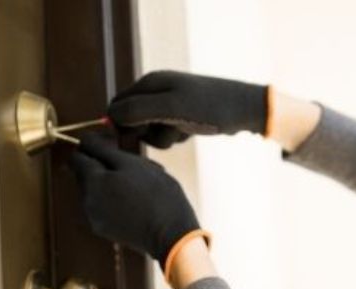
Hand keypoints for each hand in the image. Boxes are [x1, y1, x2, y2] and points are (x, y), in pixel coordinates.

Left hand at [68, 133, 201, 268]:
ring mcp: (94, 217)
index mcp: (93, 181)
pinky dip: (114, 199)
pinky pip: (102, 206)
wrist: (172, 236)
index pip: (78, 155)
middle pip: (85, 173)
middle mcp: (86, 200)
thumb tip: (85, 140)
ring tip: (139, 187)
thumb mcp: (134, 165)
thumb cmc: (158, 196)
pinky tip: (137, 203)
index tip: (115, 145)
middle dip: (105, 166)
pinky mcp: (104, 229)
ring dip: (111, 183)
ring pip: (95, 189)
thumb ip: (104, 151)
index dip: (95, 146)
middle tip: (135, 168)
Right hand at [108, 70, 268, 147]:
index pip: (116, 107)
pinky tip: (190, 132)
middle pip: (131, 120)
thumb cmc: (210, 108)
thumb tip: (111, 117)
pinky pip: (166, 132)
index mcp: (149, 83)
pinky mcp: (181, 115)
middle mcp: (156, 90)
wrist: (245, 110)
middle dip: (145, 133)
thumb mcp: (172, 109)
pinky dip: (175, 137)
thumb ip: (138, 111)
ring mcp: (169, 103)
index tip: (139, 139)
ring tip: (183, 131)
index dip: (121, 126)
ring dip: (163, 138)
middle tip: (167, 134)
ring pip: (149, 130)